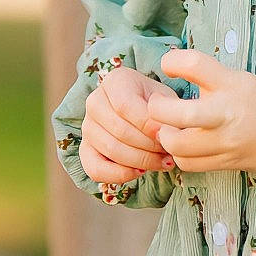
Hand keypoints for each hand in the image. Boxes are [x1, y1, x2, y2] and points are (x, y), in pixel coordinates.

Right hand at [80, 65, 179, 183]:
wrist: (143, 109)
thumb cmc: (156, 103)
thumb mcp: (166, 100)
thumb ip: (165, 113)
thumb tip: (162, 135)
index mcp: (115, 80)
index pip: (125, 106)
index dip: (148, 126)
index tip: (167, 136)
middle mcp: (95, 101)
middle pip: (120, 131)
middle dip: (149, 147)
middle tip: (170, 153)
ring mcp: (87, 126)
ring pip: (111, 150)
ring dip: (141, 161)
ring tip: (162, 162)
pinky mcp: (85, 149)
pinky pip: (95, 169)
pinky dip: (119, 175)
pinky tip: (140, 172)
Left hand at [147, 49, 255, 174]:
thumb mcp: (242, 78)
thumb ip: (209, 77)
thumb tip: (173, 69)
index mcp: (233, 83)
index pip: (194, 64)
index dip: (172, 62)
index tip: (167, 65)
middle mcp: (227, 113)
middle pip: (177, 115)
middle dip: (157, 111)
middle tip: (156, 105)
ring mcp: (227, 142)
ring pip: (178, 145)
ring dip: (165, 136)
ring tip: (168, 128)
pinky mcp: (229, 163)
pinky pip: (190, 164)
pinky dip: (180, 155)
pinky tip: (184, 145)